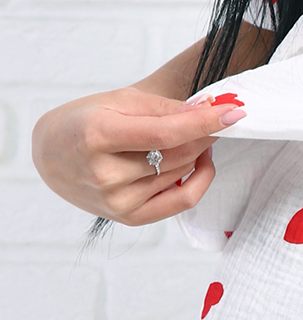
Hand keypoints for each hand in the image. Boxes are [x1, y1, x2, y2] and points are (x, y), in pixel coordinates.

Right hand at [31, 87, 245, 226]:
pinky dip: (199, 179)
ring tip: (195, 133)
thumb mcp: (118, 101)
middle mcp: (104, 174)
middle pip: (177, 154)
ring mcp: (115, 201)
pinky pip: (180, 201)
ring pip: (181, 172)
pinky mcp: (128, 218)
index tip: (234, 111)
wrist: (51, 154)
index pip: (164, 133)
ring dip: (199, 150)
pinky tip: (200, 160)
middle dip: (205, 132)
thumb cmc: (84, 122)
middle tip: (217, 114)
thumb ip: (163, 108)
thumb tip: (207, 109)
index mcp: (97, 136)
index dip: (204, 122)